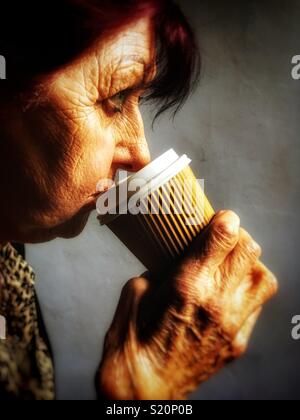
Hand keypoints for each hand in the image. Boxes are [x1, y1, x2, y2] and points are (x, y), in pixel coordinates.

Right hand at [97, 211, 277, 399]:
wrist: (143, 388)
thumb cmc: (132, 340)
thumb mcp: (137, 291)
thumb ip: (161, 268)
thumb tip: (176, 257)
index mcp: (187, 284)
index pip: (224, 237)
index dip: (226, 219)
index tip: (221, 218)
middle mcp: (216, 302)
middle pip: (250, 250)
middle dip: (238, 236)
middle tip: (224, 238)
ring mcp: (231, 325)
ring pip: (263, 277)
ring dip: (250, 264)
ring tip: (232, 266)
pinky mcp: (237, 343)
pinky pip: (257, 306)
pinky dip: (248, 290)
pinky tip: (230, 292)